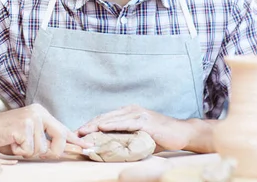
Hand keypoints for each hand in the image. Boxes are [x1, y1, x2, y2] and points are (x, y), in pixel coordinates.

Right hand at [0, 103, 92, 158]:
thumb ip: (44, 139)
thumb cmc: (4, 134)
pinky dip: (19, 151)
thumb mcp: (27, 134)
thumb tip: (61, 150)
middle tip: (33, 150)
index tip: (87, 145)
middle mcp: (38, 113)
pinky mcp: (22, 127)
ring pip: (41, 149)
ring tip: (16, 142)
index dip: (75, 140)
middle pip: (59, 138)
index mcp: (41, 112)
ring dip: (28, 152)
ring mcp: (31, 119)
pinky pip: (29, 150)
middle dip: (52, 151)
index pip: (62, 128)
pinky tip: (11, 142)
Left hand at [76, 105, 192, 151]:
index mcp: (128, 113)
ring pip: (112, 119)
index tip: (78, 132)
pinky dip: (112, 124)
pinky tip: (102, 127)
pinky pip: (125, 123)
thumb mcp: (139, 136)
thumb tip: (110, 147)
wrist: (182, 134)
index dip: (91, 124)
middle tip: (74, 132)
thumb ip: (126, 137)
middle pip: (105, 117)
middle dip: (88, 125)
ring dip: (96, 124)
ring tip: (83, 130)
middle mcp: (131, 110)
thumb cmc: (161, 136)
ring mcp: (138, 114)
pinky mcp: (144, 121)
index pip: (105, 118)